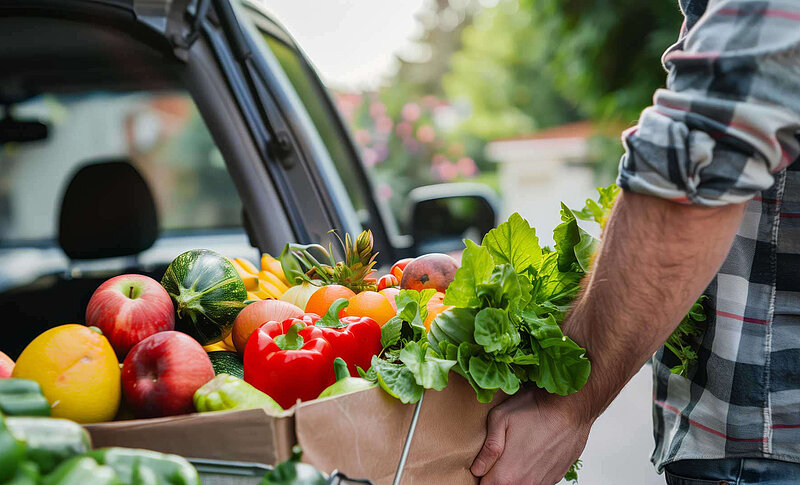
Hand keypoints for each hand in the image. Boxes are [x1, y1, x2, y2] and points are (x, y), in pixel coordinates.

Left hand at [471, 388, 592, 484]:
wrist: (571, 408)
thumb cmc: (535, 409)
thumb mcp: (500, 419)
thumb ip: (487, 449)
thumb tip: (477, 468)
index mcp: (506, 475)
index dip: (482, 474)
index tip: (483, 463)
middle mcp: (525, 484)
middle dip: (497, 475)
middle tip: (500, 456)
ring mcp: (542, 483)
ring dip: (515, 474)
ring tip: (518, 452)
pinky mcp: (555, 478)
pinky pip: (536, 481)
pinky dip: (530, 472)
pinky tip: (532, 453)